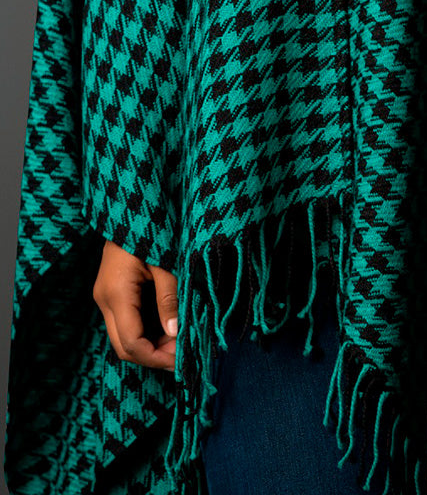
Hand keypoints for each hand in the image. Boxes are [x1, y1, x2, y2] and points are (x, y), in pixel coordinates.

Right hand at [93, 240, 177, 369]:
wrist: (129, 203)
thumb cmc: (150, 227)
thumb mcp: (165, 262)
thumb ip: (169, 298)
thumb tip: (175, 332)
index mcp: (116, 294)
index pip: (132, 343)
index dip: (157, 358)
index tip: (182, 361)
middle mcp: (104, 299)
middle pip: (124, 346)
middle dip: (153, 356)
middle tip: (183, 356)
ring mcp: (105, 296)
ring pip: (123, 336)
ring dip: (150, 345)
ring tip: (179, 343)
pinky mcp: (111, 291)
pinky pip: (124, 322)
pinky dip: (145, 332)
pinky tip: (167, 328)